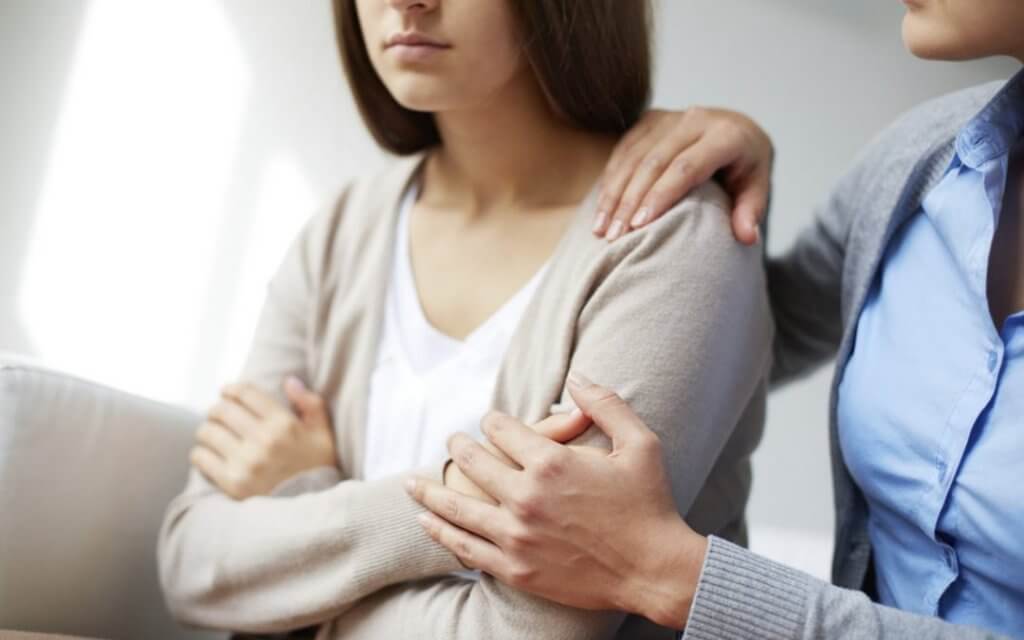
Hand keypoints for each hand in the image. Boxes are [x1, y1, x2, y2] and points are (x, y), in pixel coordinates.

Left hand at [190, 376, 338, 499]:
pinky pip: (201, 457)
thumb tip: (289, 381)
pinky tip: (209, 455)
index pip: (245, 393)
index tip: (226, 392)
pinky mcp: (232, 483)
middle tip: (218, 414)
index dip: (231, 389)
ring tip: (213, 435)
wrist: (310, 514)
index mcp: (285, 424)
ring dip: (208, 430)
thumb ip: (311, 404)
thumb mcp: (323, 434)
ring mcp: (247, 463)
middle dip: (217, 409)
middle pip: (222, 410)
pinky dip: (201, 453)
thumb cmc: (316, 469)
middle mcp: (264, 440)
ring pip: (208, 432)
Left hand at [406, 374, 707, 628]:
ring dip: (430, 491)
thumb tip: (577, 376)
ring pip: (457, 508)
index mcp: (551, 463)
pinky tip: (427, 522)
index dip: (493, 421)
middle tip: (452, 441)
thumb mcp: (639, 443)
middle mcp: (526, 497)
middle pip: (474, 463)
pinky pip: (467, 548)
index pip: (502, 430)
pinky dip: (442, 533)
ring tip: (411, 482)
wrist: (654, 570)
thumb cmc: (650, 504)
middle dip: (459, 447)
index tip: (491, 422)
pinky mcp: (516, 569)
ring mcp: (516, 536)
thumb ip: (605, 404)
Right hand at [594, 107, 772, 244]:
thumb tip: (747, 237)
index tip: (640, 226)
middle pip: (654, 162)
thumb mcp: (757, 188)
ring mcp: (670, 116)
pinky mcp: (650, 119)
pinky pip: (624, 149)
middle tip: (614, 236)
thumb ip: (751, 211)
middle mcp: (696, 119)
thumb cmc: (746, 169)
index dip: (660, 195)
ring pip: (633, 156)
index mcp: (726, 135)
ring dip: (613, 194)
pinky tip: (602, 208)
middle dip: (630, 201)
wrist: (737, 130)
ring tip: (601, 229)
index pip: (686, 167)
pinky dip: (610, 180)